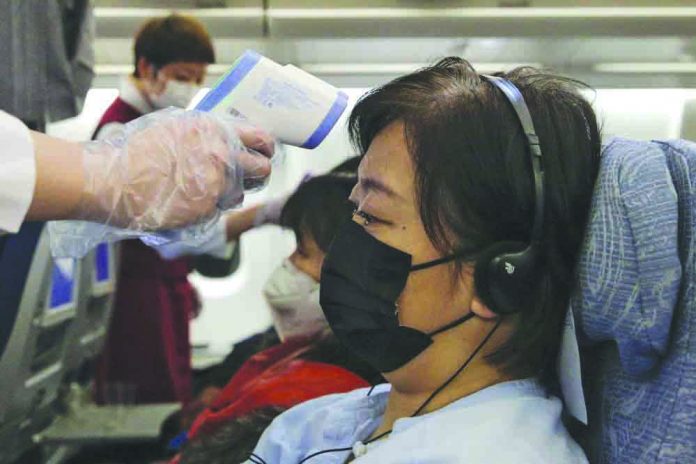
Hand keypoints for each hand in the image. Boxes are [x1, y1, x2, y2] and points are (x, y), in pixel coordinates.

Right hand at [79, 108, 273, 229]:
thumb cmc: (135, 151)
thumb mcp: (175, 126)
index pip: (261, 137)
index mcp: (214, 130)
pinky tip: (185, 199)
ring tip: (201, 187)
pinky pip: (218, 210)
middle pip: (263, 169)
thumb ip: (206, 132)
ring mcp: (215, 185)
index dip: (266, 148)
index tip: (263, 153)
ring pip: (241, 193)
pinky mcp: (205, 210)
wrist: (110, 179)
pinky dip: (207, 207)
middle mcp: (220, 156)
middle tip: (247, 176)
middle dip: (258, 173)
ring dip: (229, 192)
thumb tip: (230, 137)